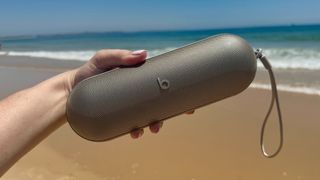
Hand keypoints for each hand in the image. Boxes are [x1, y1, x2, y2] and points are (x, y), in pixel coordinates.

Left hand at [65, 49, 193, 138]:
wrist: (73, 91)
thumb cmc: (89, 72)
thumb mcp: (103, 59)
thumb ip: (120, 56)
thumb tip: (143, 54)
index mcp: (138, 78)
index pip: (161, 83)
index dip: (177, 92)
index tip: (189, 102)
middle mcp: (137, 93)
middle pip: (160, 103)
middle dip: (170, 113)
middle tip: (172, 115)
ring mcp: (130, 106)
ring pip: (150, 116)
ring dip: (155, 124)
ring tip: (151, 128)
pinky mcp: (121, 117)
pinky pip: (134, 125)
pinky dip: (138, 130)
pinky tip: (135, 133)